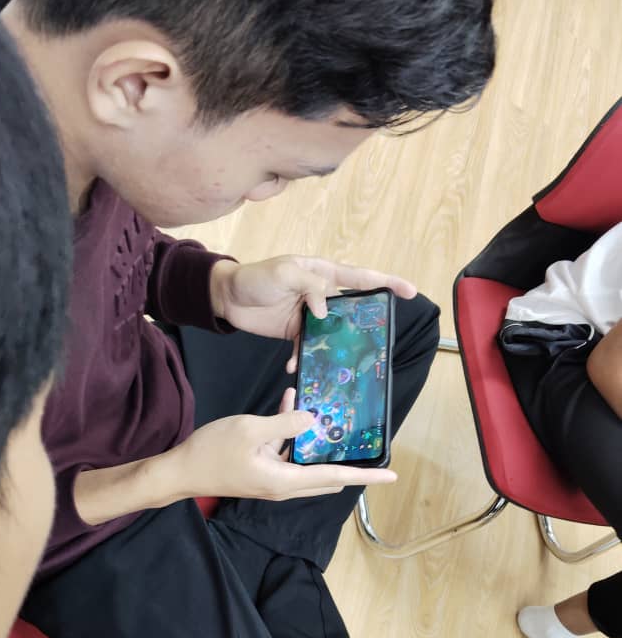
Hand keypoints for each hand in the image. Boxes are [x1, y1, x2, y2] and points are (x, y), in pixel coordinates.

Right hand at [172, 388, 396, 500]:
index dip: (364, 475)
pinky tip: (291, 401)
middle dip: (347, 462)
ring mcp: (271, 477)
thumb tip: (314, 419)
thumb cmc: (212, 452)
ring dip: (314, 438)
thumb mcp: (250, 430)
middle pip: (326, 476)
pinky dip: (291, 431)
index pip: (334, 478)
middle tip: (369, 447)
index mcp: (285, 480)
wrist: (180, 471)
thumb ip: (285, 423)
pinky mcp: (260, 468)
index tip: (391, 474)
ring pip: (305, 459)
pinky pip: (285, 450)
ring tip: (326, 410)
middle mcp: (283, 484)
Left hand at [210, 255, 415, 370]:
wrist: (226, 297)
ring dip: (331, 348)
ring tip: (334, 363)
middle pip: (352, 309)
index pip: (360, 277)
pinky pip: (307, 347)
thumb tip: (325, 310)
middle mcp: (320, 294)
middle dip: (366, 324)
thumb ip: (309, 286)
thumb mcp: (283, 273)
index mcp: (322, 273)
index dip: (386, 282)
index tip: (409, 291)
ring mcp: (308, 315)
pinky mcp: (294, 332)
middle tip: (378, 340)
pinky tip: (294, 365)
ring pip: (331, 333)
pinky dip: (302, 357)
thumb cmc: (255, 277)